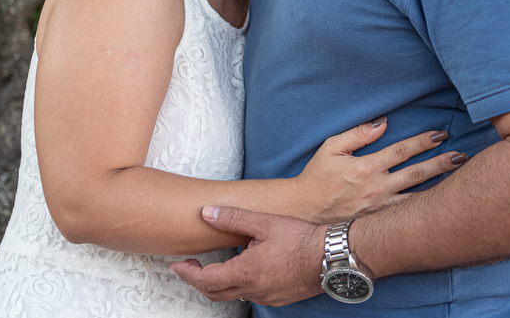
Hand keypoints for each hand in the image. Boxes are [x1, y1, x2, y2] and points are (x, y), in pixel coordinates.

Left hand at [170, 206, 325, 305]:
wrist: (332, 256)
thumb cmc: (301, 238)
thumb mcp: (264, 222)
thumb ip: (232, 218)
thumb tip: (207, 212)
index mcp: (245, 272)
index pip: (205, 280)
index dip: (188, 273)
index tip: (178, 265)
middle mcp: (253, 289)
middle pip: (215, 292)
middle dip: (198, 280)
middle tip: (191, 267)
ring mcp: (267, 296)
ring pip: (233, 295)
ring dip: (219, 283)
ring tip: (217, 266)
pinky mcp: (279, 297)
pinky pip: (251, 294)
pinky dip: (240, 284)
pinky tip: (245, 269)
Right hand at [294, 118, 465, 223]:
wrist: (303, 212)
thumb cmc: (316, 177)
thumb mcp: (331, 148)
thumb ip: (358, 134)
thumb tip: (383, 123)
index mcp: (366, 166)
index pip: (402, 151)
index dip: (423, 141)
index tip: (440, 134)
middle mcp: (377, 187)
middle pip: (417, 173)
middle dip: (441, 163)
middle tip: (462, 155)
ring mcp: (379, 207)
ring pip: (417, 196)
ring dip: (439, 186)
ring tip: (460, 178)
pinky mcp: (378, 221)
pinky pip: (406, 214)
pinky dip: (425, 208)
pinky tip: (439, 205)